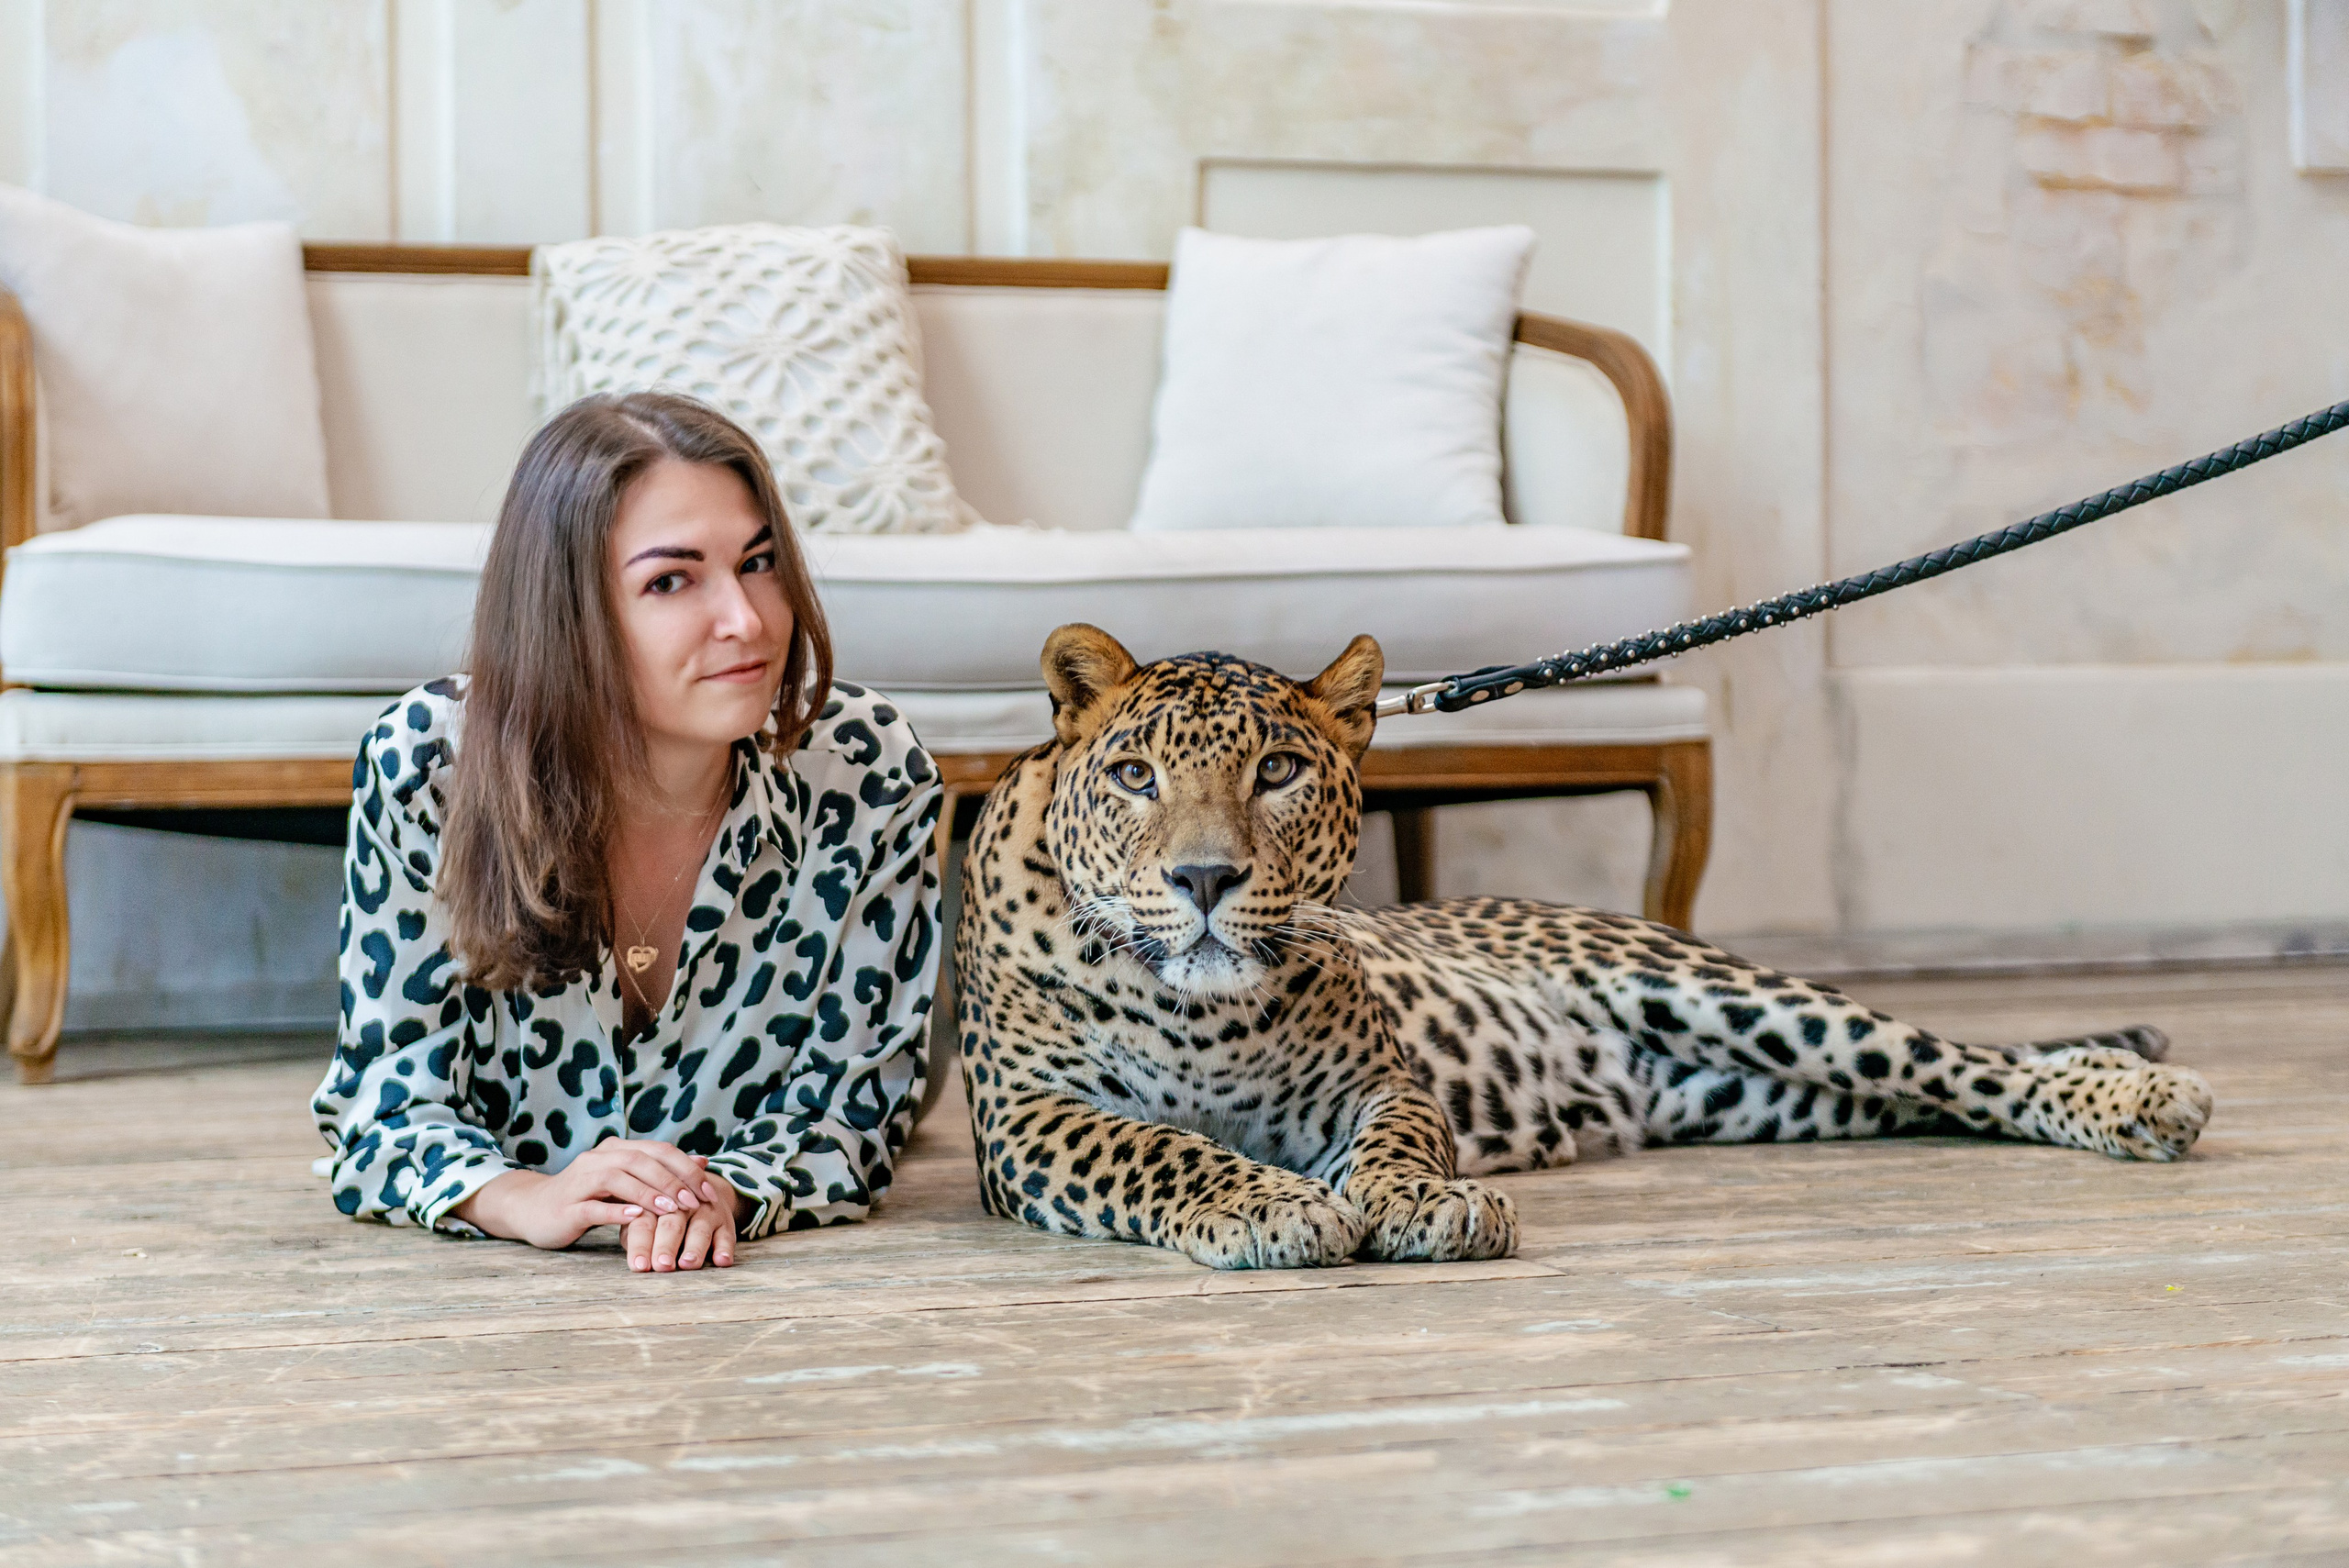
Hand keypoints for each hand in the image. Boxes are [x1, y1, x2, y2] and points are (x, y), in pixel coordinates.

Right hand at [452, 1138, 723, 1250]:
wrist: (532, 1209)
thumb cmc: (586, 1196)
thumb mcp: (624, 1180)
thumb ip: (658, 1170)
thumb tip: (703, 1160)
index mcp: (614, 1150)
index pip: (658, 1150)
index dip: (686, 1168)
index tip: (709, 1189)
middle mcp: (597, 1160)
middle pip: (641, 1161)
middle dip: (673, 1180)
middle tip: (696, 1201)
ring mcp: (580, 1182)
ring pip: (618, 1179)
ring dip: (649, 1193)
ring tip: (673, 1208)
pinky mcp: (568, 1207)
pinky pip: (594, 1206)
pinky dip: (617, 1210)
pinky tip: (638, 1217)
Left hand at [624, 1174, 740, 1271]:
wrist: (699, 1188)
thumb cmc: (661, 1212)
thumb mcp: (644, 1215)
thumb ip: (634, 1233)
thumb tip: (632, 1256)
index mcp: (654, 1203)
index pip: (645, 1224)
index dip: (641, 1245)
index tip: (639, 1265)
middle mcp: (681, 1204)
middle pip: (672, 1225)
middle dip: (666, 1245)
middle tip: (662, 1265)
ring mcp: (705, 1211)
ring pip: (700, 1229)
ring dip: (695, 1246)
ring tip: (688, 1263)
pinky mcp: (725, 1222)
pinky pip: (727, 1235)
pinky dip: (725, 1248)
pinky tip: (722, 1261)